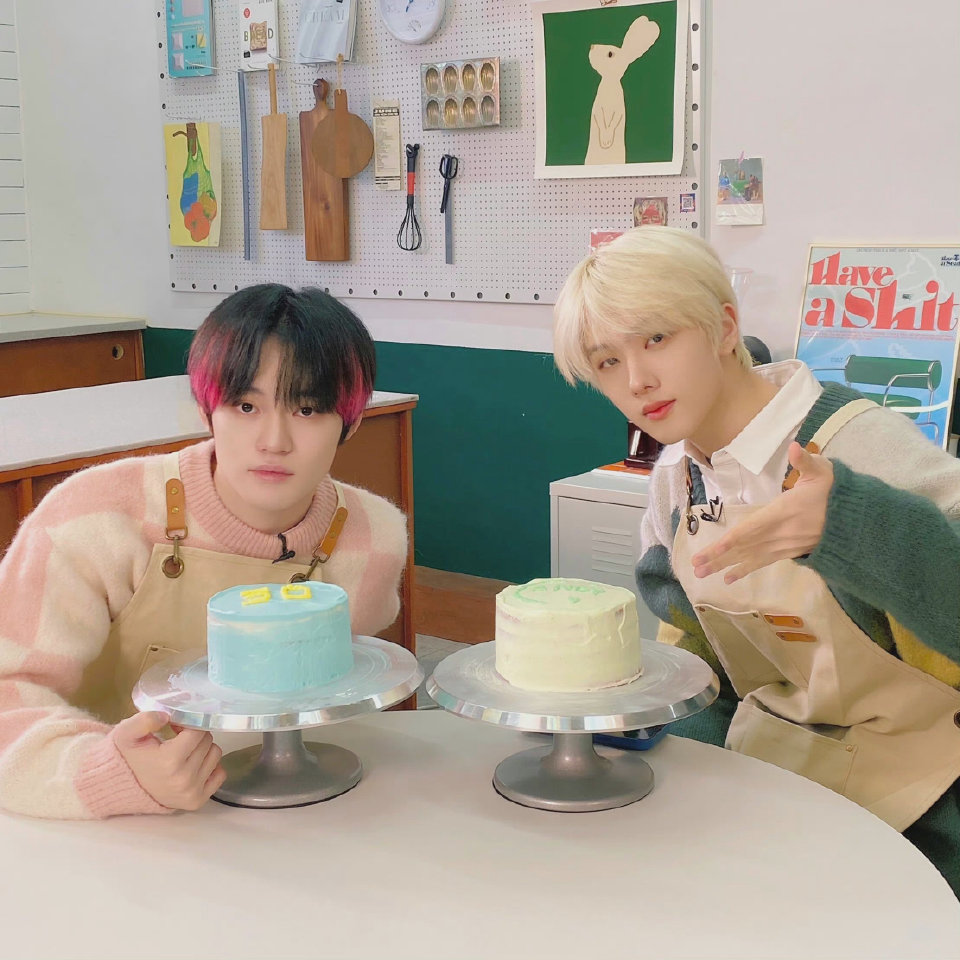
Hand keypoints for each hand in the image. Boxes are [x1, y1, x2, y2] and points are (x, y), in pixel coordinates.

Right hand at [115, 711, 225, 810]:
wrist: (124, 787)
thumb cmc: (130, 757)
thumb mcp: (127, 734)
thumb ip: (144, 720)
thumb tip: (167, 716)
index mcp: (170, 760)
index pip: (198, 731)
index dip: (188, 725)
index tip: (177, 728)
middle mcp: (184, 778)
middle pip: (208, 742)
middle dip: (195, 736)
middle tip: (179, 740)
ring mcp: (192, 791)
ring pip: (216, 755)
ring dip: (203, 750)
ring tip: (185, 753)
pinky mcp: (197, 801)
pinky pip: (220, 774)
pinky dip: (210, 767)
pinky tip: (192, 766)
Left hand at [690, 442, 833, 582]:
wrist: (858, 519)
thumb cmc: (836, 492)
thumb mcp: (823, 472)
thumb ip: (806, 460)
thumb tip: (794, 447)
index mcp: (784, 512)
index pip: (753, 528)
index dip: (732, 540)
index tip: (713, 549)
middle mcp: (781, 533)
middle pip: (745, 547)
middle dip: (719, 557)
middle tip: (695, 567)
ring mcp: (784, 545)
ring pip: (750, 557)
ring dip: (725, 566)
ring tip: (702, 574)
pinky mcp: (788, 552)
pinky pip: (763, 563)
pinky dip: (745, 569)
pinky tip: (728, 578)